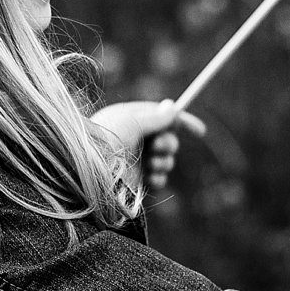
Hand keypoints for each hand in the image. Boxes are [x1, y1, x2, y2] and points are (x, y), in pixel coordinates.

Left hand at [89, 101, 207, 194]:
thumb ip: (156, 116)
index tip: (200, 131)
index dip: (182, 123)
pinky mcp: (136, 182)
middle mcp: (134, 141)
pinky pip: (159, 179)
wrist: (89, 171)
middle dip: (168, 143)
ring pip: (166, 160)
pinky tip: (150, 178)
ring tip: (151, 164)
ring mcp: (135, 162)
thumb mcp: (132, 121)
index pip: (162, 118)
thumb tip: (173, 108)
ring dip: (164, 161)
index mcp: (130, 120)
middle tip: (158, 147)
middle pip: (168, 140)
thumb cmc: (107, 140)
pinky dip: (159, 178)